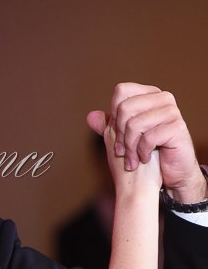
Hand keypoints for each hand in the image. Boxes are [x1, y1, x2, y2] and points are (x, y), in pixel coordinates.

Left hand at [87, 83, 206, 203]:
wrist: (166, 176)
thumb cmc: (145, 155)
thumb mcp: (123, 139)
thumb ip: (110, 126)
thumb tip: (90, 116)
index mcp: (149, 96)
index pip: (122, 91)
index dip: (114, 116)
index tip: (119, 136)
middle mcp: (163, 99)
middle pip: (125, 108)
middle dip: (120, 135)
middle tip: (125, 152)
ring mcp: (172, 112)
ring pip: (135, 124)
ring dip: (130, 148)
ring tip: (135, 159)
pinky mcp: (178, 128)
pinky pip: (149, 137)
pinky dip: (143, 153)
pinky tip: (146, 159)